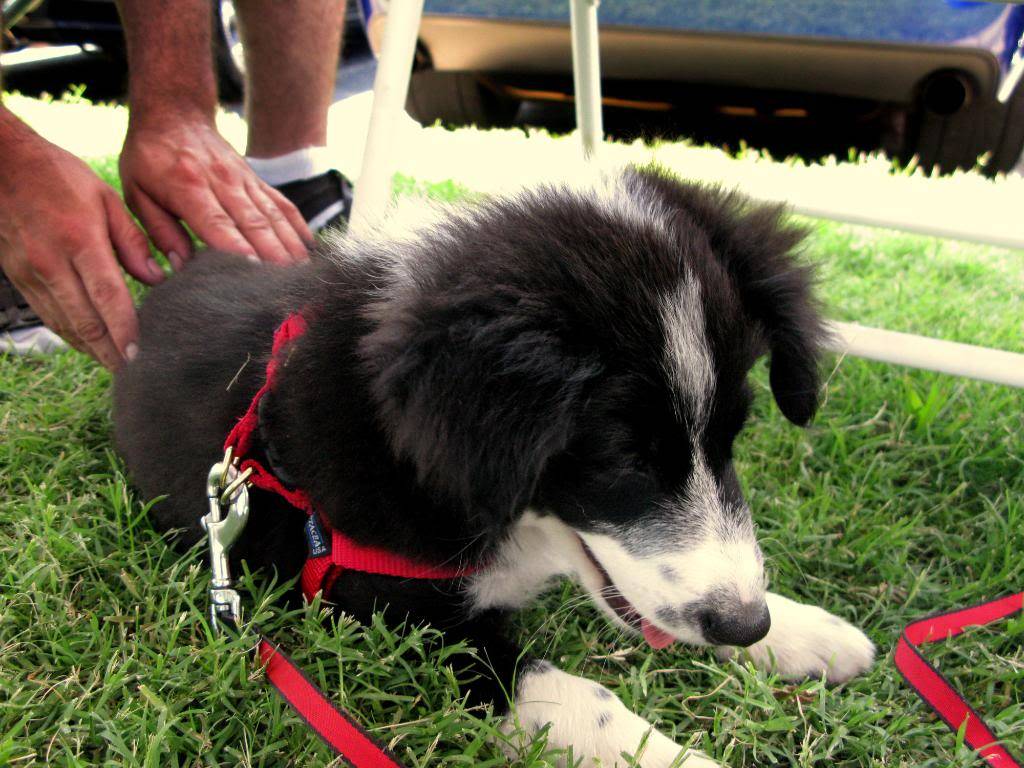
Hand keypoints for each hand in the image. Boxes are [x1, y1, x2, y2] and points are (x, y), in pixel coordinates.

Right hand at [0, 123, 158, 369]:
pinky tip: (89, 345)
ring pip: (65, 324)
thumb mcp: (106, 199)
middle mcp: (52, 263)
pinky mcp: (18, 276)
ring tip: (118, 367)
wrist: (1, 163)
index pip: (108, 298)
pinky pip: (48, 314)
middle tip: (136, 376)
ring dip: (92, 350)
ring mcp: (31, 273)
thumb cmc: (60, 176)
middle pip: (86, 322)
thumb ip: (132, 242)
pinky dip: (70, 334)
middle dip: (111, 353)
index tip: (142, 356)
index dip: (125, 332)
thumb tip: (156, 280)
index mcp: (80, 242)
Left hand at [119, 117, 311, 268]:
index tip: (254, 273)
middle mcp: (223, 182)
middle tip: (287, 287)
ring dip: (292, 248)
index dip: (237, 249)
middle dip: (274, 258)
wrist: (174, 113)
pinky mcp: (257, 181)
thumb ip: (159, 231)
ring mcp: (245, 181)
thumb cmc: (149, 157)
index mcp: (188, 187)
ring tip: (304, 276)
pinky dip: (299, 229)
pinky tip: (310, 251)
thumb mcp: (136, 193)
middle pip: (255, 225)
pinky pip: (284, 206)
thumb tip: (181, 267)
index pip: (218, 224)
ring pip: (275, 218)